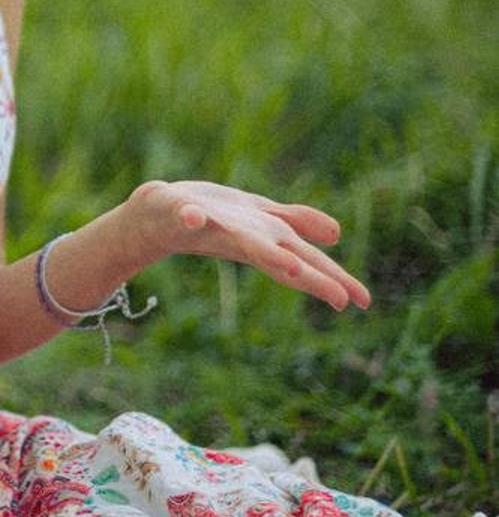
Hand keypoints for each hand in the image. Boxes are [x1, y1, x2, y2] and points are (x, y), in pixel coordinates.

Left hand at [127, 179, 370, 310]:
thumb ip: (294, 222)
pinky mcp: (180, 213)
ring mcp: (211, 227)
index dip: (331, 278)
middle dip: (309, 275)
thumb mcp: (257, 216)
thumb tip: (337, 233)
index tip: (361, 302)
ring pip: (240, 241)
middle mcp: (240, 238)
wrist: (155, 215)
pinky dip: (189, 217)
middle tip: (342, 300)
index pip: (302, 260)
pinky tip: (193, 216)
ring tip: (290, 266)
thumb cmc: (210, 217)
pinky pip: (185, 215)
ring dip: (263, 252)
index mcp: (262, 239)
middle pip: (281, 257)